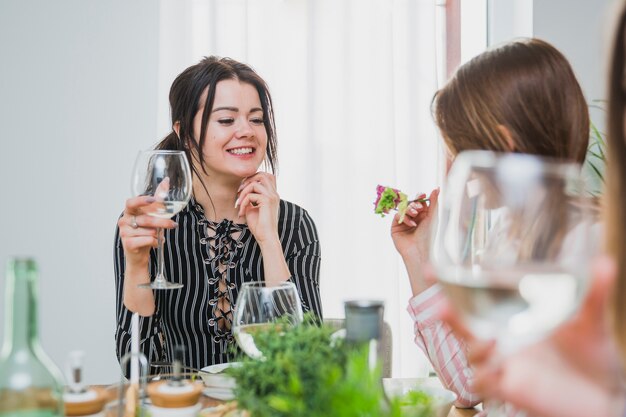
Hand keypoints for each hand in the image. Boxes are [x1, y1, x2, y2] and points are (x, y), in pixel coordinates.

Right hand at [118, 195, 177, 267]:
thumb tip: (166, 180)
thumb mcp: (152, 215)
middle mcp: (124, 220)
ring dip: (158, 234)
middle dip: (162, 221)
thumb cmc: (145, 232)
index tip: (153, 200)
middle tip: (173, 224)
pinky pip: (148, 240)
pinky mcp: (128, 243)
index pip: (131, 203)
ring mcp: (124, 232)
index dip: (141, 201)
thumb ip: (158, 199)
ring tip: (158, 236)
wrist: (138, 254)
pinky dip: (155, 242)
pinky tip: (154, 243)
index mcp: (129, 212)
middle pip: (146, 218)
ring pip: (149, 231)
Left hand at [236, 172, 280, 244]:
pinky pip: (251, 195)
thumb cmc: (259, 226)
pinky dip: (243, 202)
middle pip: (262, 174)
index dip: (253, 179)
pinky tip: (241, 212)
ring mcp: (272, 196)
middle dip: (248, 180)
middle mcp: (274, 194)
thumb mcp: (252, 208)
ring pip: (255, 182)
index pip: (266, 177)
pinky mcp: (267, 201)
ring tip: (239, 203)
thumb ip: (250, 198)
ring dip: (244, 191)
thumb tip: (242, 191)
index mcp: (272, 195)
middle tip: (240, 192)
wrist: (266, 238)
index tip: (243, 190)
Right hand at [391, 188, 438, 259]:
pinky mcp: (395, 227)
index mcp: (423, 216)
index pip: (420, 203)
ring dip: (409, 209)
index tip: (423, 195)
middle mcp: (413, 219)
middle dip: (415, 204)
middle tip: (419, 208)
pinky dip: (404, 217)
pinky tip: (411, 224)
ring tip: (415, 215)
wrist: (419, 251)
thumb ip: (434, 202)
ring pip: (403, 208)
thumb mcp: (433, 217)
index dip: (420, 198)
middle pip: (410, 204)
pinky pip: (397, 215)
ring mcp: (404, 223)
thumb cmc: (428, 236)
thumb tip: (437, 188)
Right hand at [440, 256, 624, 416]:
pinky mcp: (511, 387)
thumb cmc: (592, 356)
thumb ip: (594, 294)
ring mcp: (505, 362)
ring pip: (471, 353)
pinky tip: (498, 372)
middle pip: (463, 323)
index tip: (433, 270)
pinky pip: (484, 383)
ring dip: (473, 347)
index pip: (477, 296)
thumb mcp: (591, 322)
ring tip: (490, 342)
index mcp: (513, 316)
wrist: (602, 396)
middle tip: (442, 304)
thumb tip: (606, 263)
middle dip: (447, 313)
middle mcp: (503, 337)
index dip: (451, 283)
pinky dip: (485, 377)